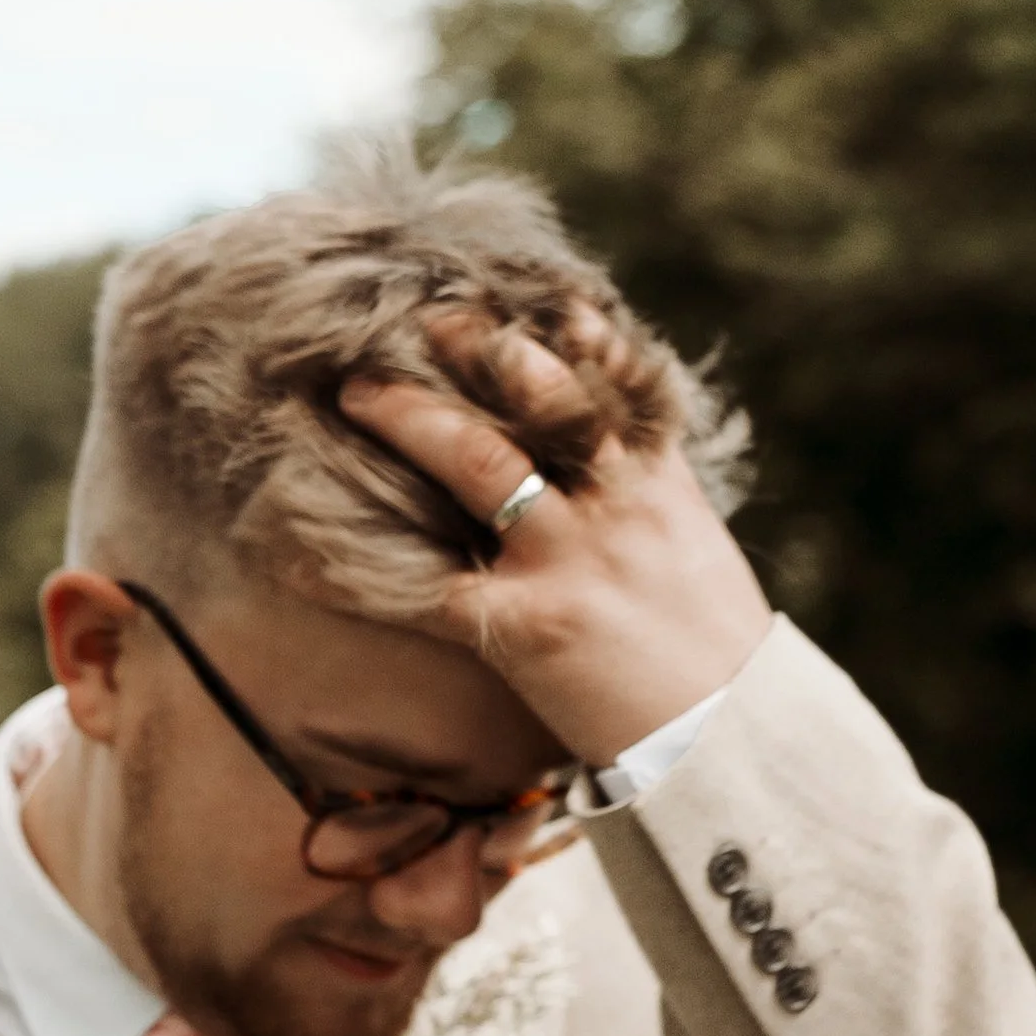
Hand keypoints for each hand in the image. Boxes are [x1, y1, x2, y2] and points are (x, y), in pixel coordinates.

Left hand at [339, 306, 768, 768]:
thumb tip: (612, 457)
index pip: (609, 382)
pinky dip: (358, 572)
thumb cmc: (715, 658)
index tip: (512, 296)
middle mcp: (614, 504)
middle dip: (476, 351)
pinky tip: (300, 552)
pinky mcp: (528, 629)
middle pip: (540, 399)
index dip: (559, 334)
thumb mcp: (695, 552)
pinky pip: (426, 589)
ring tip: (358, 390)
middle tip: (418, 316)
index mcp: (657, 482)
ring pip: (482, 464)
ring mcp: (569, 561)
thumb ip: (651, 494)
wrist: (735, 739)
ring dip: (414, 420)